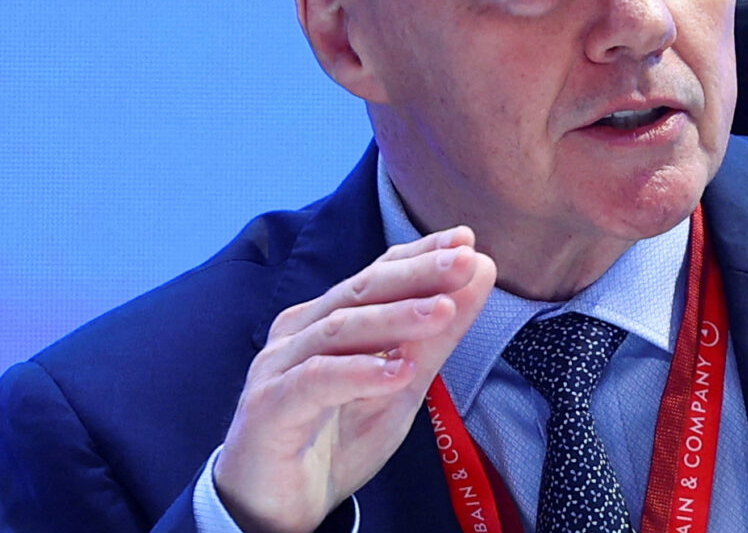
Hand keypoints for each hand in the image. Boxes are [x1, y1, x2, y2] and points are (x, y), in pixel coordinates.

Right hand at [213, 225, 495, 532]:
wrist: (277, 509)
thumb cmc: (333, 440)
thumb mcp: (399, 388)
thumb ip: (435, 337)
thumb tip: (480, 277)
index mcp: (327, 319)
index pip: (377, 275)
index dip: (420, 255)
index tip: (467, 241)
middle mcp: (299, 333)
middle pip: (360, 291)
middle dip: (415, 274)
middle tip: (464, 261)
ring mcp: (278, 367)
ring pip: (340, 330)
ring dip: (395, 318)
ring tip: (443, 311)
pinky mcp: (267, 408)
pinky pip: (314, 382)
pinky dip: (358, 373)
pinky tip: (397, 372)